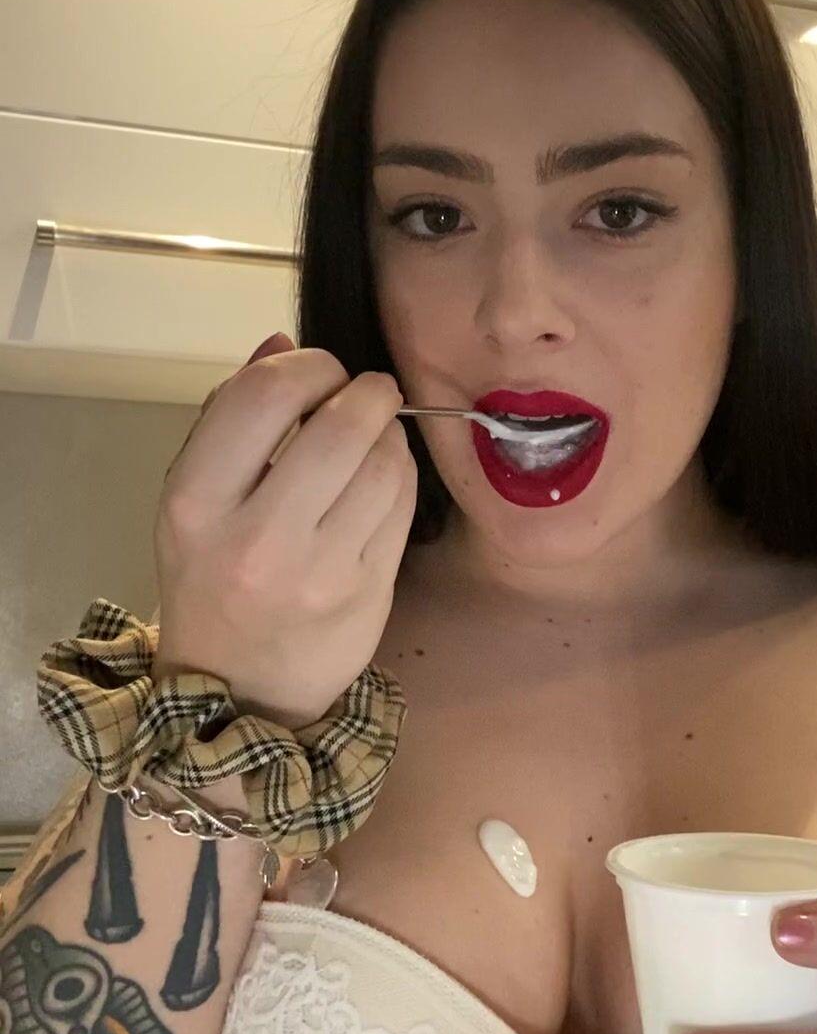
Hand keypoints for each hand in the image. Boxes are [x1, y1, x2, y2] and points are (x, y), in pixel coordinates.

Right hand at [153, 332, 416, 726]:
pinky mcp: (370, 593)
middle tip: (365, 394)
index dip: (307, 366)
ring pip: (385, 462)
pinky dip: (402, 474)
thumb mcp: (195, 498)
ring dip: (389, 433)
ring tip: (371, 441)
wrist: (240, 689)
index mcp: (197, 502)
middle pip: (339, 425)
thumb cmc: (213, 575)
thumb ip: (231, 416)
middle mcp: (257, 537)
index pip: (263, 396)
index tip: (320, 373)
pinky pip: (404, 504)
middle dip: (366, 391)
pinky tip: (383, 479)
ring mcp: (320, 571)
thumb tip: (284, 344)